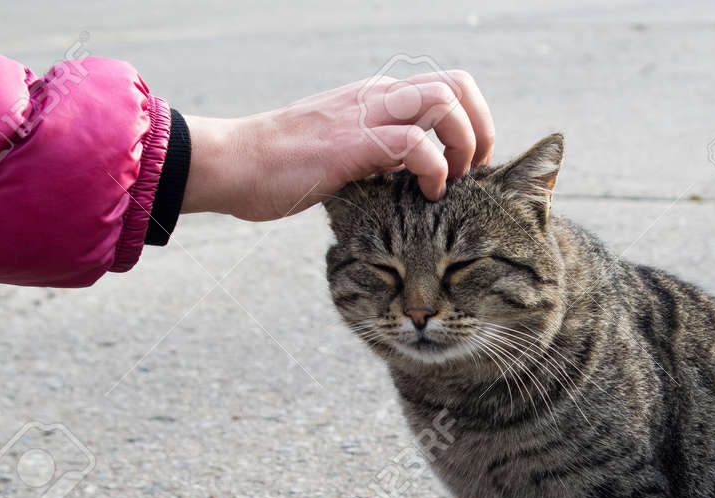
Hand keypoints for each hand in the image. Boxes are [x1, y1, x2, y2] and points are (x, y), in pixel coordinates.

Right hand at [181, 70, 494, 219]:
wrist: (235, 163)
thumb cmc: (284, 166)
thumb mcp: (343, 149)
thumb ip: (380, 152)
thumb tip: (413, 172)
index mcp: (378, 97)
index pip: (448, 85)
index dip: (473, 120)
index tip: (469, 162)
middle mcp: (378, 96)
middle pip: (457, 85)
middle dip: (480, 129)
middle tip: (471, 171)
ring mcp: (366, 115)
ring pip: (445, 104)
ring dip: (462, 146)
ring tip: (449, 182)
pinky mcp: (355, 143)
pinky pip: (417, 143)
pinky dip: (436, 171)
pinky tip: (426, 194)